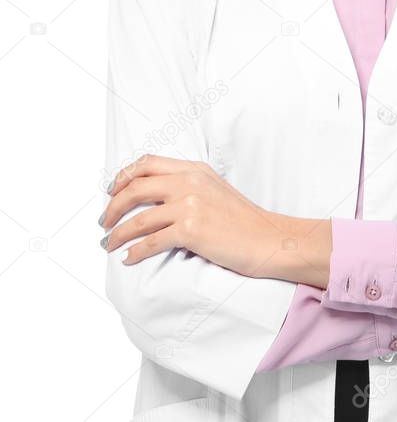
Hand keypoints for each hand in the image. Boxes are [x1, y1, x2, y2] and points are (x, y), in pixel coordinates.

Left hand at [100, 154, 282, 275]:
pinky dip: (135, 251)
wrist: (268, 238)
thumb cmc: (244, 220)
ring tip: (108, 244)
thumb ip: (188, 185)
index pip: (147, 163)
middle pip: (135, 187)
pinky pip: (151, 242)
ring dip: (117, 233)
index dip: (123, 176)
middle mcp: (190, 182)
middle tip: (104, 222)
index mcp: (194, 169)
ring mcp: (190, 205)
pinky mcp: (191, 230)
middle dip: (113, 206)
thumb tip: (155, 198)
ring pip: (138, 218)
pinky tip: (129, 258)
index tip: (111, 191)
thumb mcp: (215, 189)